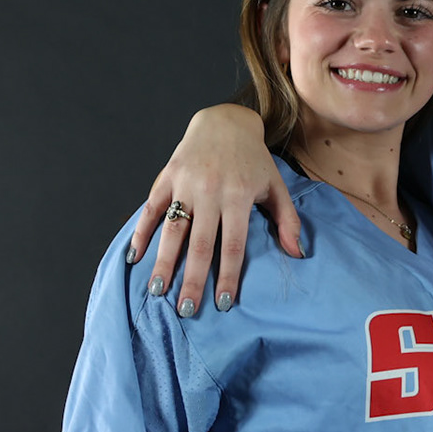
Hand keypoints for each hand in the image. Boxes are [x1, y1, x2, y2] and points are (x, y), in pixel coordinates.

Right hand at [127, 105, 302, 313]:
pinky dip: (140, 231)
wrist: (225, 122)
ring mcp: (186, 183)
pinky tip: (135, 256)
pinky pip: (151, 208)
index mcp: (239, 196)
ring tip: (157, 291)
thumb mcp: (276, 187)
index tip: (222, 303)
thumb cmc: (253, 160)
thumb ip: (288, 221)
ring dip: (164, 262)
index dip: (227, 276)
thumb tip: (297, 255)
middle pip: (200, 244)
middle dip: (192, 279)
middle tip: (185, 310)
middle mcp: (211, 191)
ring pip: (172, 229)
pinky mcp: (167, 177)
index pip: (232, 245)